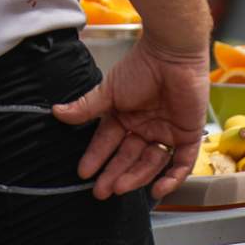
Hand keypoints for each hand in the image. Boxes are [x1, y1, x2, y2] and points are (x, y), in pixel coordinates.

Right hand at [52, 39, 208, 199]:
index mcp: (126, 116)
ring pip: (151, 163)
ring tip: (120, 186)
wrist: (171, 54)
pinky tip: (157, 189)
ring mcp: (167, 132)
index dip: (96, 157)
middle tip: (101, 190)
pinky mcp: (188, 135)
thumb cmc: (141, 67)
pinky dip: (171, 178)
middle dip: (114, 173)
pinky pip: (180, 163)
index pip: (108, 142)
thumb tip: (57, 112)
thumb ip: (86, 107)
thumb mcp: (110, 90)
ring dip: (136, 176)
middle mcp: (146, 127)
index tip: (84, 172)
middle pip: (129, 157)